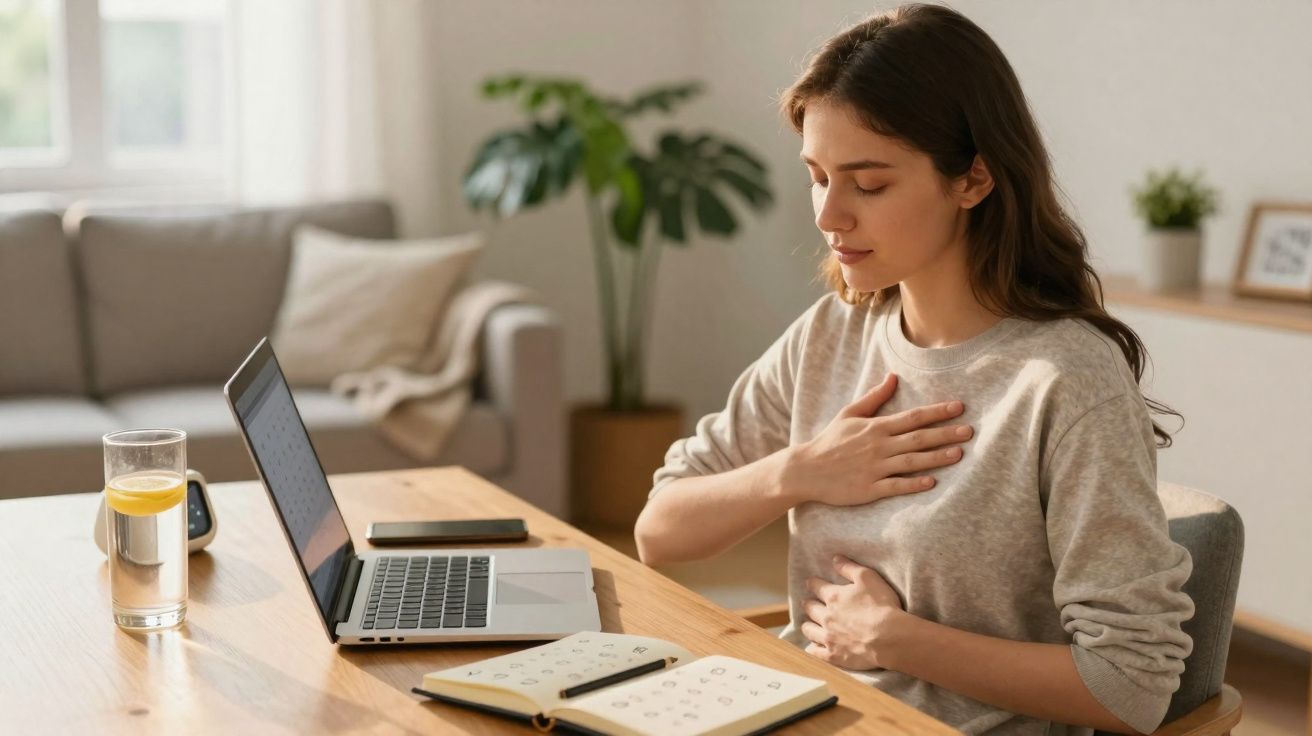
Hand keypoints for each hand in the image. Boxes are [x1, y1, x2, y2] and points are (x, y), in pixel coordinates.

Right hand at [781, 373, 972, 505]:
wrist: (806, 470)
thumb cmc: (830, 441)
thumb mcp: (849, 414)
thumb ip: (874, 397)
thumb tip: (893, 377)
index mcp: (876, 427)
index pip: (912, 417)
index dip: (937, 412)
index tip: (959, 407)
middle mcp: (878, 446)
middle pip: (918, 438)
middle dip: (945, 433)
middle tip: (970, 431)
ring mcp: (874, 468)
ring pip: (911, 461)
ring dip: (936, 457)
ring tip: (959, 454)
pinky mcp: (869, 488)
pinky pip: (895, 486)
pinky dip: (913, 484)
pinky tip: (932, 482)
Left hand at [801, 555, 907, 670]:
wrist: (889, 637)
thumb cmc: (881, 605)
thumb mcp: (867, 577)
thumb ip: (849, 567)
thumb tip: (835, 558)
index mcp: (834, 596)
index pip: (817, 586)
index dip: (813, 583)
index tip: (811, 582)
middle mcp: (826, 616)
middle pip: (810, 609)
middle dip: (809, 604)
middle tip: (807, 603)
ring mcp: (828, 637)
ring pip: (810, 630)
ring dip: (808, 626)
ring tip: (808, 625)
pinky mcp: (834, 655)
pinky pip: (816, 653)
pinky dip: (812, 649)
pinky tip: (811, 648)